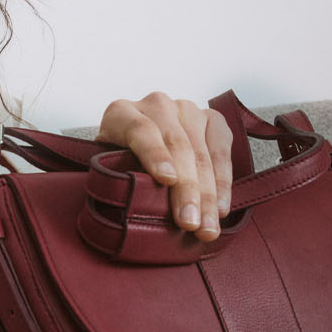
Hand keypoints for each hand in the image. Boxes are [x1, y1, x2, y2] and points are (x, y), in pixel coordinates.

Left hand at [96, 92, 233, 240]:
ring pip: (202, 153)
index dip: (154, 154)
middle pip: (177, 145)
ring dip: (208, 194)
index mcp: (122, 113)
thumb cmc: (119, 165)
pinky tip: (221, 208)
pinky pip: (222, 151)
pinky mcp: (212, 119)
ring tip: (207, 226)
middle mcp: (156, 105)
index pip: (140, 129)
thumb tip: (133, 205)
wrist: (140, 149)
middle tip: (189, 222)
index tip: (166, 180)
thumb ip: (117, 178)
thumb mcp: (108, 170)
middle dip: (186, 189)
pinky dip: (223, 183)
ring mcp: (187, 110)